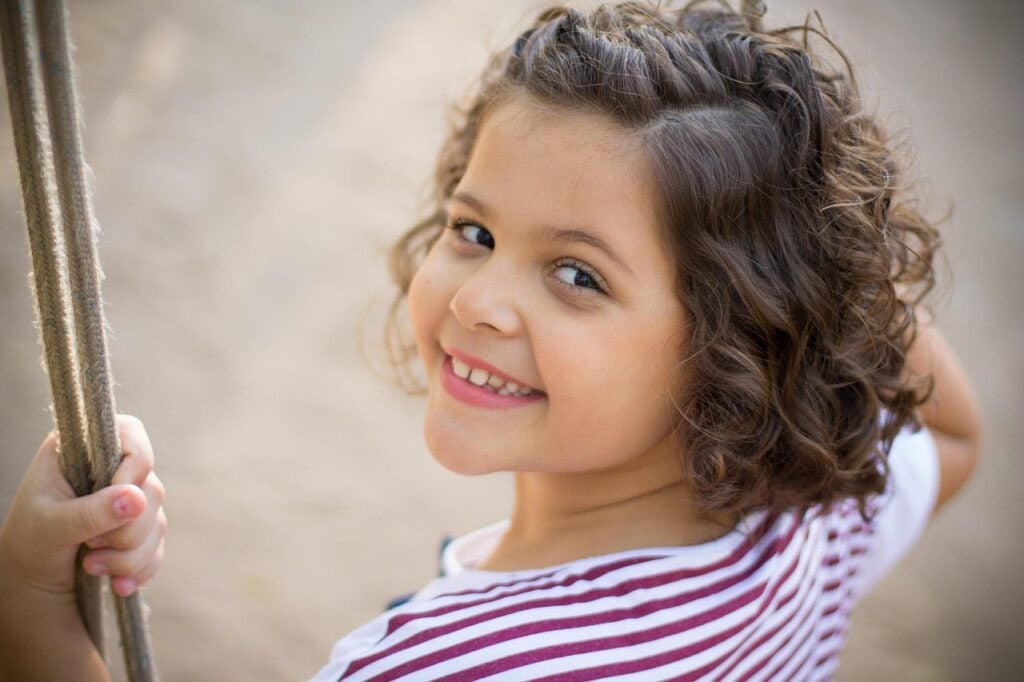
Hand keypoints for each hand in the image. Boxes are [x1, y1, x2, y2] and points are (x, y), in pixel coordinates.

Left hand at [0, 414, 165, 598]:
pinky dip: (140, 568)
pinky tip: (117, 583)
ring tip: (92, 567)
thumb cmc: (29, 540)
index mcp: (85, 449)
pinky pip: (158, 546)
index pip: (131, 435)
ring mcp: (130, 498)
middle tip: (91, 546)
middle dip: (127, 529)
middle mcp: (113, 468)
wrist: (30, 580)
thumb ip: (91, 512)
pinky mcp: (140, 527)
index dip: (133, 469)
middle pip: (151, 489)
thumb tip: (137, 498)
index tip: (115, 500)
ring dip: (129, 555)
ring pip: (157, 522)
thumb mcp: (50, 525)